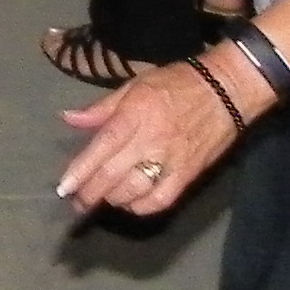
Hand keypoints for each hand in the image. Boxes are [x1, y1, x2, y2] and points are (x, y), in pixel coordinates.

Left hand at [55, 56, 246, 219]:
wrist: (226, 90)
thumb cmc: (177, 83)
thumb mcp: (135, 85)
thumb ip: (102, 108)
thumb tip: (69, 118)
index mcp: (135, 114)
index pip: (103, 147)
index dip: (81, 170)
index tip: (64, 188)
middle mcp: (150, 140)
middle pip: (113, 174)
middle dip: (90, 192)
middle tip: (76, 202)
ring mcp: (171, 160)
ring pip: (134, 190)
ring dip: (112, 199)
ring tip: (101, 198)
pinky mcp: (188, 175)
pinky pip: (160, 200)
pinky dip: (141, 207)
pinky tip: (129, 204)